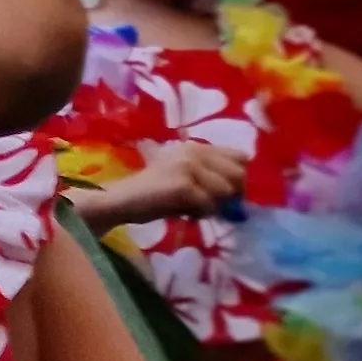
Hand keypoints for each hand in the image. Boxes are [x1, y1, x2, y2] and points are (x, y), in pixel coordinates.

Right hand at [81, 142, 248, 225]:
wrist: (120, 199)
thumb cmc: (152, 192)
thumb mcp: (183, 174)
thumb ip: (209, 173)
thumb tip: (240, 191)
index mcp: (196, 146)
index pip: (240, 157)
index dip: (237, 177)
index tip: (225, 194)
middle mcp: (194, 151)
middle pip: (238, 174)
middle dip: (231, 194)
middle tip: (213, 205)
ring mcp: (189, 166)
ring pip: (226, 191)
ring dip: (215, 205)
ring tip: (194, 209)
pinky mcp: (183, 185)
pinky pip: (209, 205)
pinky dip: (201, 214)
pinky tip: (185, 214)